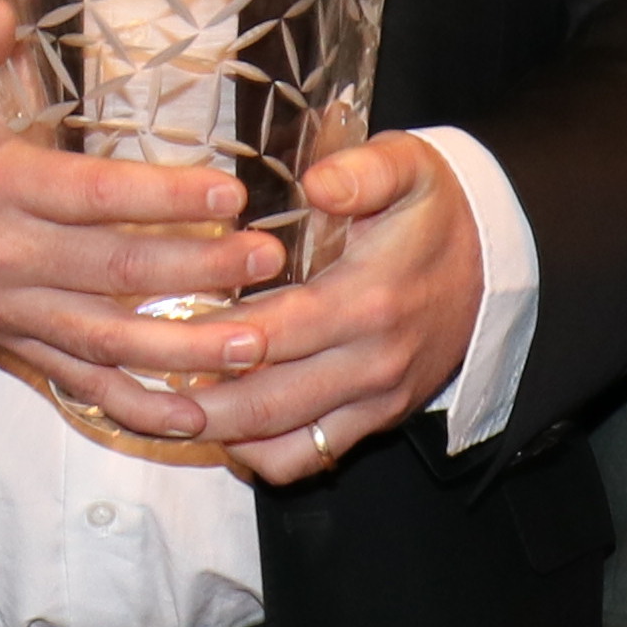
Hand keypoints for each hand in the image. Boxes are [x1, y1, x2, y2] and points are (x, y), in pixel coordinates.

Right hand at [0, 0, 283, 439]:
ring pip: (108, 343)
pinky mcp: (17, 348)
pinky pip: (83, 388)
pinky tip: (200, 417)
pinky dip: (140, 410)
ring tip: (257, 340)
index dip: (162, 199)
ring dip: (186, 348)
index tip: (229, 192)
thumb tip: (4, 10)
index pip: (92, 198)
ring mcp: (13, 314)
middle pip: (114, 275)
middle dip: (198, 269)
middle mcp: (6, 260)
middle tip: (268, 258)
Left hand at [182, 136, 479, 486]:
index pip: (273, 335)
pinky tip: (217, 421)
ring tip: (158, 405)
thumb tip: (317, 183)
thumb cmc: (432, 211)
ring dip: (215, 434)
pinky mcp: (375, 422)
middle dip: (191, 401)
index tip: (153, 332)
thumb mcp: (408, 167)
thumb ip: (362, 171)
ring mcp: (373, 401)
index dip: (209, 341)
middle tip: (131, 382)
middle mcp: (371, 363)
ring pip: (281, 445)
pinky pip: (307, 459)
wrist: (495, 264)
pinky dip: (257, 453)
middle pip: (265, 404)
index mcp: (369, 300)